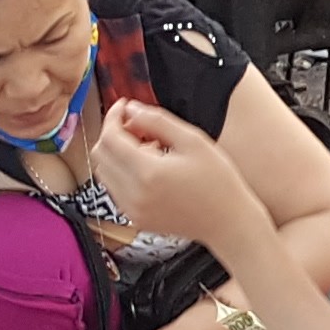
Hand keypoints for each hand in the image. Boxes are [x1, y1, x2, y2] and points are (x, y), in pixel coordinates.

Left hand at [93, 98, 271, 251]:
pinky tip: (150, 168)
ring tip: (147, 147)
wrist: (228, 223)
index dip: (113, 116)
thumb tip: (131, 109)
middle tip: (138, 126)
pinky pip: (115, 189)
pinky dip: (123, 173)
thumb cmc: (217, 181)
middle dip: (114, 134)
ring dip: (117, 154)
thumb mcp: (193, 141)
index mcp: (147, 172)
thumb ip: (157, 121)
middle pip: (101, 154)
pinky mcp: (136, 218)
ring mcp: (132, 209)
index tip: (125, 106)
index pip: (110, 138)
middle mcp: (133, 194)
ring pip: (104, 172)